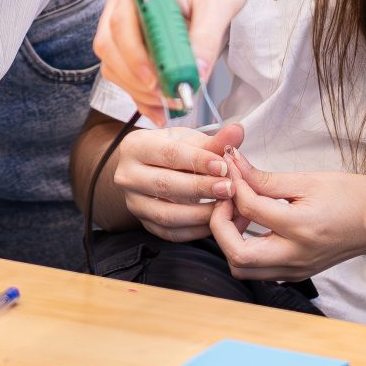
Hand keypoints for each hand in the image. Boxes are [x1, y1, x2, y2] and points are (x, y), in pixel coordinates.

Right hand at [93, 0, 276, 118]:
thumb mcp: (219, 2)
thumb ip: (206, 38)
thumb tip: (194, 76)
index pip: (122, 24)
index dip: (134, 57)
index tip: (156, 81)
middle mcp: (123, 2)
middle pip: (111, 48)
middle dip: (136, 79)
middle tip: (167, 99)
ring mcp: (126, 22)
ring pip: (115, 64)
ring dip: (137, 89)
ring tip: (168, 106)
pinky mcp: (135, 40)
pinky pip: (127, 71)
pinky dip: (140, 93)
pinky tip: (159, 109)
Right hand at [105, 121, 245, 240]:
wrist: (149, 169)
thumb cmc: (171, 151)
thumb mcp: (189, 140)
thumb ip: (213, 140)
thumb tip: (237, 131)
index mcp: (136, 147)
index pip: (169, 154)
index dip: (198, 161)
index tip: (224, 166)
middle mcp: (128, 176)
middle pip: (165, 185)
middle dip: (201, 188)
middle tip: (229, 189)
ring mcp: (134, 203)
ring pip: (166, 215)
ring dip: (201, 214)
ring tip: (227, 207)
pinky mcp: (145, 224)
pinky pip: (171, 233)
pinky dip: (197, 230)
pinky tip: (216, 221)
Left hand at [207, 152, 365, 279]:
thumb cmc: (352, 197)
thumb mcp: (310, 180)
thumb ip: (267, 178)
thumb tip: (234, 165)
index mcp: (301, 227)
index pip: (249, 208)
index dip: (233, 183)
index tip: (230, 165)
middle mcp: (296, 256)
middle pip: (236, 255)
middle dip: (220, 225)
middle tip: (226, 198)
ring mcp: (295, 270)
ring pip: (243, 268)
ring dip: (230, 241)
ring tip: (240, 212)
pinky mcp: (296, 274)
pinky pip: (258, 270)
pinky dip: (245, 249)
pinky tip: (254, 225)